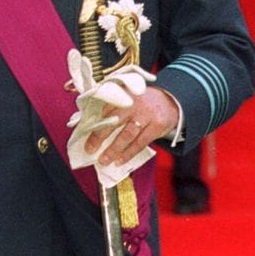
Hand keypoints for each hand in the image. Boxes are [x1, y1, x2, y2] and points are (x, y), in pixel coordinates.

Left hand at [66, 52, 164, 186]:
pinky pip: (141, 142)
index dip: (93, 121)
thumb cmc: (141, 102)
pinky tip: (120, 161)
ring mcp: (147, 114)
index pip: (105, 108)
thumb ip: (109, 107)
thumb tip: (83, 122)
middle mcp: (134, 103)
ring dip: (114, 149)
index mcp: (123, 95)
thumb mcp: (127, 98)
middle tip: (90, 149)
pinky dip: (129, 153)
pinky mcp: (157, 125)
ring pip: (127, 134)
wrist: (171, 100)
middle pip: (114, 121)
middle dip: (100, 137)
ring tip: (104, 160)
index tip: (82, 133)